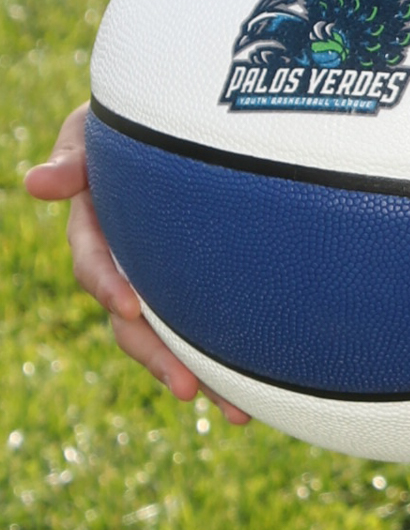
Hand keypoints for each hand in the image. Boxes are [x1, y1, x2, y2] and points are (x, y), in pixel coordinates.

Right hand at [24, 103, 248, 423]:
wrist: (177, 118)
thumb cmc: (132, 120)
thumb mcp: (98, 127)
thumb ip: (73, 155)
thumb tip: (34, 184)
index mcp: (97, 227)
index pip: (94, 263)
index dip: (107, 284)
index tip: (128, 305)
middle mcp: (125, 262)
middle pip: (134, 322)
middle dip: (159, 357)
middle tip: (188, 389)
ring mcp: (159, 277)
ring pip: (171, 336)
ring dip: (199, 374)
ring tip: (235, 411)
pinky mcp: (194, 283)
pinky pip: (204, 326)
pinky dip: (226, 359)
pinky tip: (255, 393)